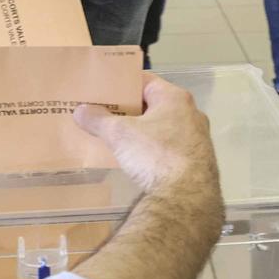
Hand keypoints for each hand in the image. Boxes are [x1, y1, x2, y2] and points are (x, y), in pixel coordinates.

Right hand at [75, 74, 220, 196]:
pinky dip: (153, 148)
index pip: (144, 80)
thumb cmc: (155, 155)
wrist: (187, 198)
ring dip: (142, 130)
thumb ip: (99, 120)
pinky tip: (138, 158)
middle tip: (105, 113)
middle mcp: (191, 113)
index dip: (122, 83)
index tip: (103, 89)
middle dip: (129, 109)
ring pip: (163, 127)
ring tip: (118, 136)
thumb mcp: (120, 134)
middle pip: (153, 104)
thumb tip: (80, 110)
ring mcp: (197, 138)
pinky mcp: (198, 161)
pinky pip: (170, 146)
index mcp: (175, 98)